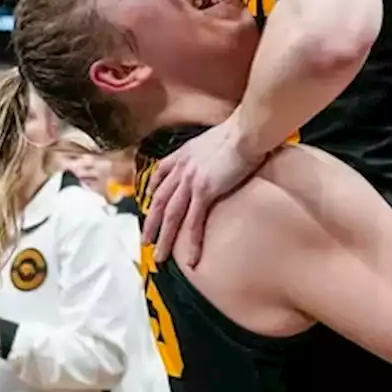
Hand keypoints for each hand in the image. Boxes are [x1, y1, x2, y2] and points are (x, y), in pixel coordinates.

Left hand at [142, 120, 262, 265]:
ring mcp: (190, 181)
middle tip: (145, 240)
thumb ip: (211, 148)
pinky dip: (192, 243)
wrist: (246, 132)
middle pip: (160, 200)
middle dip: (150, 222)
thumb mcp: (216, 136)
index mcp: (184, 153)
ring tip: (159, 257)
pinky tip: (191, 259)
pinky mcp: (204, 191)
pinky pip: (194, 222)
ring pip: (171, 216)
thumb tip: (219, 152)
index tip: (149, 199)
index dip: (153, 188)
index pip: (161, 172)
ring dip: (163, 238)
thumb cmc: (240, 131)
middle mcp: (182, 168)